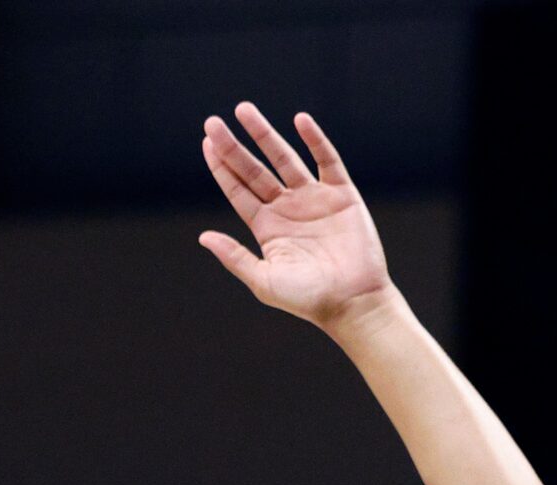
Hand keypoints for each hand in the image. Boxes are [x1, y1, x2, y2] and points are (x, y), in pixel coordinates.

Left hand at [199, 103, 391, 329]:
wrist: (353, 302)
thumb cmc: (308, 299)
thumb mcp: (264, 281)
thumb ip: (235, 257)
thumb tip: (203, 237)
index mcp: (267, 227)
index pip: (239, 190)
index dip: (222, 167)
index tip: (207, 143)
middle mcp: (287, 209)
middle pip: (255, 170)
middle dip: (234, 146)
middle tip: (212, 122)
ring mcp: (313, 199)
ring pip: (284, 158)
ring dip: (264, 134)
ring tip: (244, 111)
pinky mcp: (341, 194)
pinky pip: (327, 160)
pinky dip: (315, 140)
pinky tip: (299, 120)